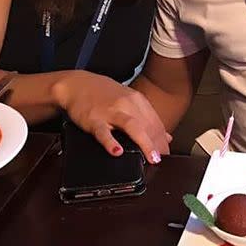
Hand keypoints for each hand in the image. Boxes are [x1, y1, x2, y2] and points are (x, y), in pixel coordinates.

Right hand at [52, 71, 170, 162]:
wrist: (78, 84)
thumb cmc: (104, 94)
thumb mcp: (129, 101)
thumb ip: (148, 118)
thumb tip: (166, 137)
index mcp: (137, 101)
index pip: (156, 123)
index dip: (163, 140)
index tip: (167, 155)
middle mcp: (127, 104)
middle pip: (148, 126)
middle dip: (158, 145)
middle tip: (162, 161)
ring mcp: (111, 111)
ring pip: (132, 127)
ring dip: (144, 143)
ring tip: (151, 158)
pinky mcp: (94, 119)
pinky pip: (103, 132)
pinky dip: (110, 142)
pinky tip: (117, 152)